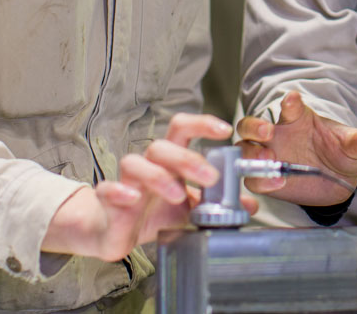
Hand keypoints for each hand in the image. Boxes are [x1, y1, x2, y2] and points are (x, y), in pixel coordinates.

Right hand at [42, 113, 232, 260]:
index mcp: (169, 161)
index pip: (183, 129)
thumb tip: (249, 204)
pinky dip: (119, 192)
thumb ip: (215, 203)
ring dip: (158, 176)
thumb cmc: (153, 213)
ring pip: (134, 163)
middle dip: (188, 159)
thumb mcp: (190, 210)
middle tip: (211, 178)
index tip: (225, 130)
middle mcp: (147, 165)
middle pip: (162, 145)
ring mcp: (126, 182)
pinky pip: (107, 190)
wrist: (115, 233)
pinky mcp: (107, 202)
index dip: (202, 124)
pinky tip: (133, 199)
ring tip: (178, 194)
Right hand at [236, 90, 356, 205]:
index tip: (292, 99)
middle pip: (252, 124)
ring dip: (251, 154)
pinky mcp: (264, 178)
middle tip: (267, 132)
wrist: (335, 180)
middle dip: (255, 126)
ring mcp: (267, 156)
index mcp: (297, 119)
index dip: (289, 103)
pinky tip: (275, 183)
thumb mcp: (352, 148)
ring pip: (244, 149)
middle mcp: (277, 135)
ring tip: (269, 161)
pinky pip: (251, 178)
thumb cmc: (340, 154)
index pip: (289, 107)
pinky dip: (258, 180)